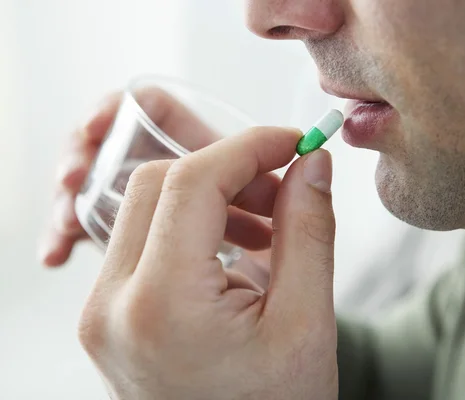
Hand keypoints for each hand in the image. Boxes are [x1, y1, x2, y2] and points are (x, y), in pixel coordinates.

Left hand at [78, 128, 337, 398]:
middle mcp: (112, 305)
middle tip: (283, 183)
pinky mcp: (110, 316)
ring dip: (210, 197)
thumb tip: (311, 163)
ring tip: (268, 222)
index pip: (192, 182)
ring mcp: (102, 312)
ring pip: (147, 207)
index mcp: (161, 305)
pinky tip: (238, 249)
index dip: (248, 147)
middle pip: (159, 184)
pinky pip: (144, 242)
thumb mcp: (307, 322)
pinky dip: (192, 227)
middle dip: (227, 169)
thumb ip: (309, 230)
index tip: (293, 142)